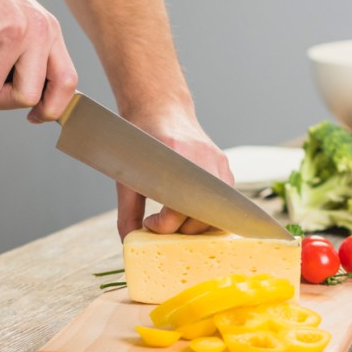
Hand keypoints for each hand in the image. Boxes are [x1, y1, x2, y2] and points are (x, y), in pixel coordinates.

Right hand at [0, 0, 76, 122]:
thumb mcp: (12, 22)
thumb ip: (25, 56)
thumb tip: (28, 97)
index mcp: (47, 29)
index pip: (66, 81)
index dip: (51, 108)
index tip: (34, 117)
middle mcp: (36, 29)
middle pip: (28, 97)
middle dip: (0, 99)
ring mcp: (12, 31)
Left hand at [114, 110, 234, 238]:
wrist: (160, 110)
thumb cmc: (140, 143)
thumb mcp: (127, 177)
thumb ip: (128, 212)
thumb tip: (128, 241)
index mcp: (176, 160)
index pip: (178, 211)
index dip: (162, 226)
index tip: (149, 223)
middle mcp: (203, 161)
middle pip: (201, 217)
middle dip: (180, 230)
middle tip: (160, 223)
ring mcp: (218, 163)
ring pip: (217, 212)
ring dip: (195, 224)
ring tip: (173, 216)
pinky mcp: (224, 165)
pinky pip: (223, 200)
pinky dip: (206, 212)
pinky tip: (187, 208)